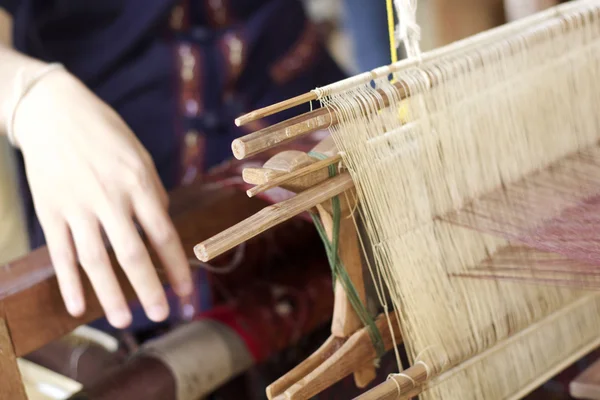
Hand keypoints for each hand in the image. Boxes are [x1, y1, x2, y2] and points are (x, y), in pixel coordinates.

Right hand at [14, 70, 191, 327]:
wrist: (53, 112)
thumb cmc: (105, 134)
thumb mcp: (139, 156)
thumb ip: (151, 193)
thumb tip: (161, 228)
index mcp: (137, 182)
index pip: (163, 234)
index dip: (176, 266)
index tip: (186, 291)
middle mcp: (109, 197)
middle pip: (131, 253)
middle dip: (148, 288)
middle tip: (160, 315)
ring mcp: (77, 206)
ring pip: (95, 260)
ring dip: (110, 295)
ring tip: (123, 321)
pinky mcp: (50, 211)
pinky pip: (61, 253)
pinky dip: (69, 282)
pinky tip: (77, 307)